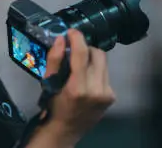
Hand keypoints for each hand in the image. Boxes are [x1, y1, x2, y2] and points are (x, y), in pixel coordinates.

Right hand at [43, 29, 114, 143]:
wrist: (65, 130)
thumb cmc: (54, 105)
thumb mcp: (49, 82)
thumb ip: (54, 59)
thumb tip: (61, 39)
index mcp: (78, 87)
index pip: (82, 53)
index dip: (77, 38)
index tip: (71, 32)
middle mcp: (96, 90)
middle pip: (98, 54)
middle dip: (86, 48)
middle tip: (74, 51)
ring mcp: (107, 94)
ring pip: (104, 62)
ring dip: (92, 58)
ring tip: (80, 65)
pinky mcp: (112, 96)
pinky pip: (105, 73)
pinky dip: (96, 70)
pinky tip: (87, 78)